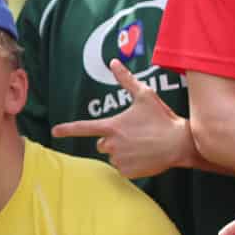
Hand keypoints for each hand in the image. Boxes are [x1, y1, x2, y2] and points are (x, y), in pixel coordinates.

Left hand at [49, 59, 189, 178]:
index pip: (83, 127)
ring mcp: (119, 159)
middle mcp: (111, 144)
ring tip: (142, 144)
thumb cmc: (162, 118)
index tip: (54, 131)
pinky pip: (123, 167)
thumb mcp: (144, 95)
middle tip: (133, 134)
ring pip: (113, 155)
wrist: (180, 144)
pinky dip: (131, 163)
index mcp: (112, 126)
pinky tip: (145, 155)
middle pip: (101, 143)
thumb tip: (114, 62)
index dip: (67, 129)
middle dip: (112, 139)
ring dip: (122, 151)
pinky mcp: (127, 172)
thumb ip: (126, 80)